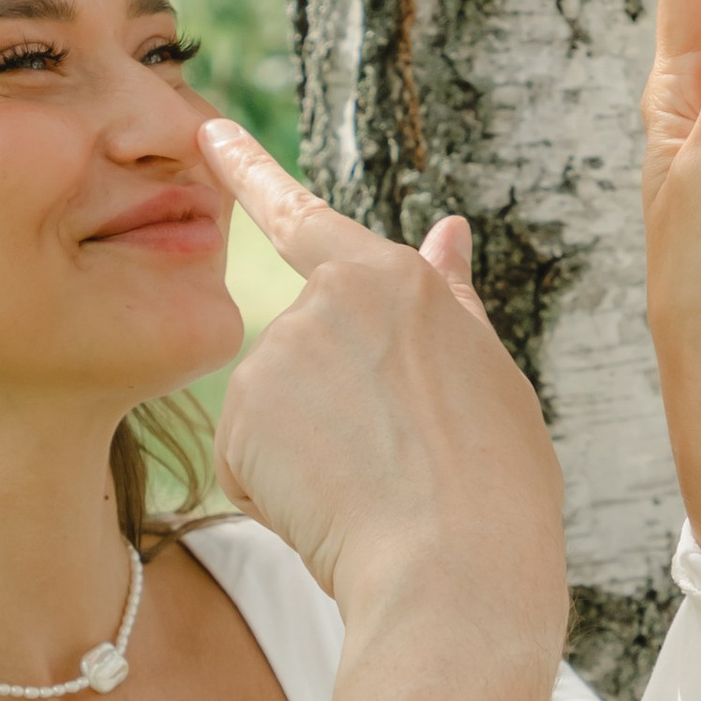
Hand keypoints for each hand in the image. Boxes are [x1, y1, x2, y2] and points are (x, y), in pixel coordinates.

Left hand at [198, 124, 567, 663]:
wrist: (455, 568)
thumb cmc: (494, 483)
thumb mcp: (490, 375)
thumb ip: (448, 302)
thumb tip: (446, 232)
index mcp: (395, 280)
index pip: (305, 217)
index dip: (250, 172)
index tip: (206, 132)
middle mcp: (325, 301)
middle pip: (303, 353)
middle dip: (328, 408)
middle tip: (394, 461)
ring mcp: (276, 356)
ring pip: (276, 411)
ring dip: (307, 452)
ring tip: (372, 489)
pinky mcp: (241, 418)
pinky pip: (249, 461)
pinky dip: (279, 493)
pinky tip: (332, 510)